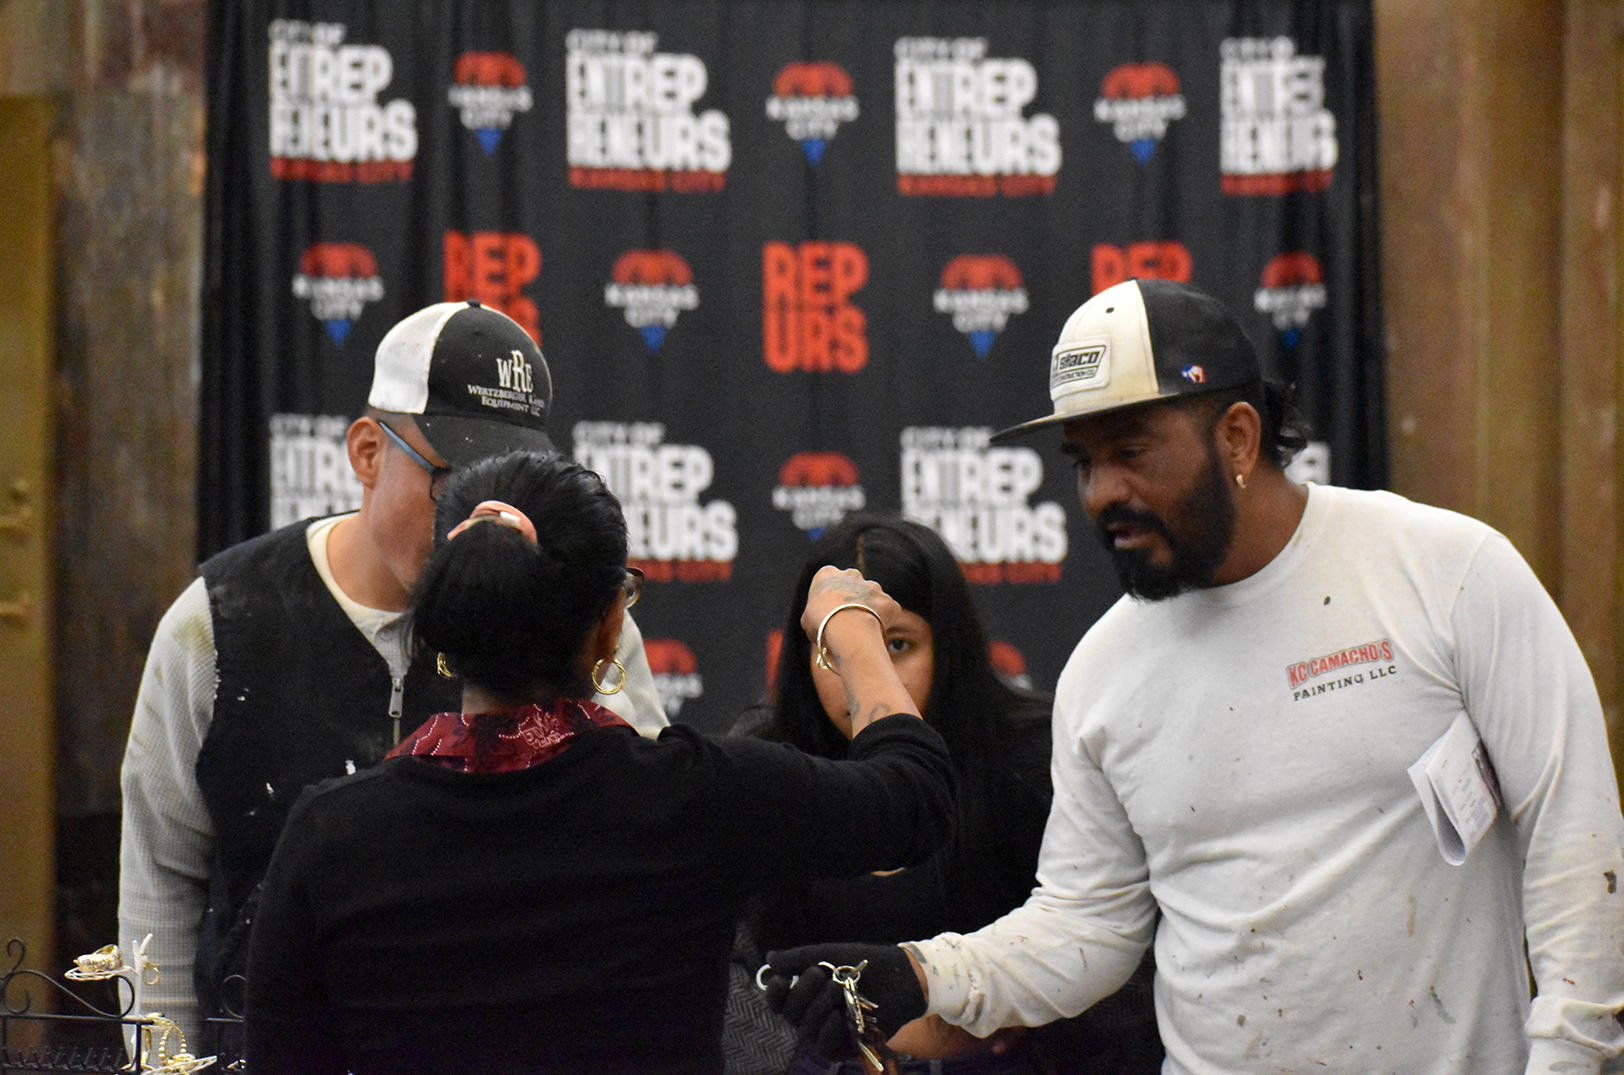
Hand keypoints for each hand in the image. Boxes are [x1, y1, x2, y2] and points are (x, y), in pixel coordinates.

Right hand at [761, 943, 926, 1057]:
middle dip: (802, 992)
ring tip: (838, 988)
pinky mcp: (847, 1045)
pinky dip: (829, 1030)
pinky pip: (826, 1046)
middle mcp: (814, 1014)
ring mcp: (830, 1031)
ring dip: (819, 1006)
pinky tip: (837, 1016)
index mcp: (807, 993)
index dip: (774, 993)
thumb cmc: (864, 963)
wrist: (899, 974)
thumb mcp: (829, 956)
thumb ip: (799, 959)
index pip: (779, 1001)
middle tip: (820, 974)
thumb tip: (769, 959)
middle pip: (790, 1013)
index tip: (782, 979)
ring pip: (807, 1029)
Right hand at [801, 566, 899, 655]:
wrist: (847, 628)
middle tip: (846, 620)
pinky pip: (887, 611)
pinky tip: (875, 633)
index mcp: (828, 574)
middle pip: (853, 585)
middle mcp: (852, 574)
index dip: (829, 598)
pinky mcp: (888, 601)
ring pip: (871, 598)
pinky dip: (883, 621)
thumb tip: (819, 624)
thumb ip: (815, 614)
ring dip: (868, 610)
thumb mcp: (807, 618)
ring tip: (861, 630)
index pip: (828, 580)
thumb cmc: (821, 623)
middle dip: (851, 599)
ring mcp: (873, 586)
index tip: (828, 612)